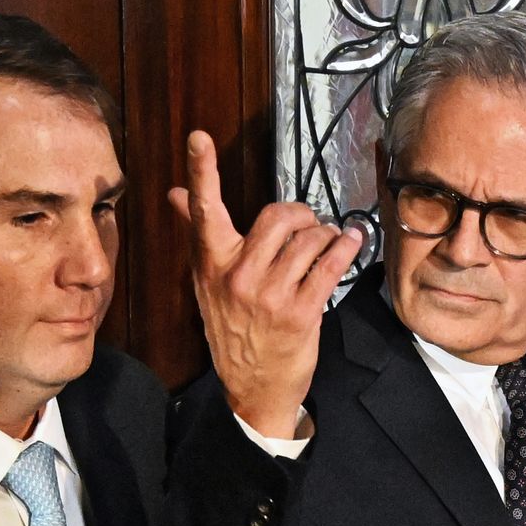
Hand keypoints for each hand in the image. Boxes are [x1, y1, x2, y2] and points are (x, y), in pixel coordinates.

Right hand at [168, 130, 361, 438]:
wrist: (253, 388)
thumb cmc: (232, 329)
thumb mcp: (206, 283)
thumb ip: (196, 233)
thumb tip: (175, 193)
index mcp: (211, 264)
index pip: (204, 210)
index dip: (202, 171)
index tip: (199, 137)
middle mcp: (237, 276)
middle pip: (278, 217)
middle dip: (301, 214)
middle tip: (308, 223)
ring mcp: (270, 296)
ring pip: (309, 240)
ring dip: (326, 234)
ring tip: (328, 241)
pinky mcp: (301, 312)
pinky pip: (329, 265)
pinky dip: (345, 247)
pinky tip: (350, 242)